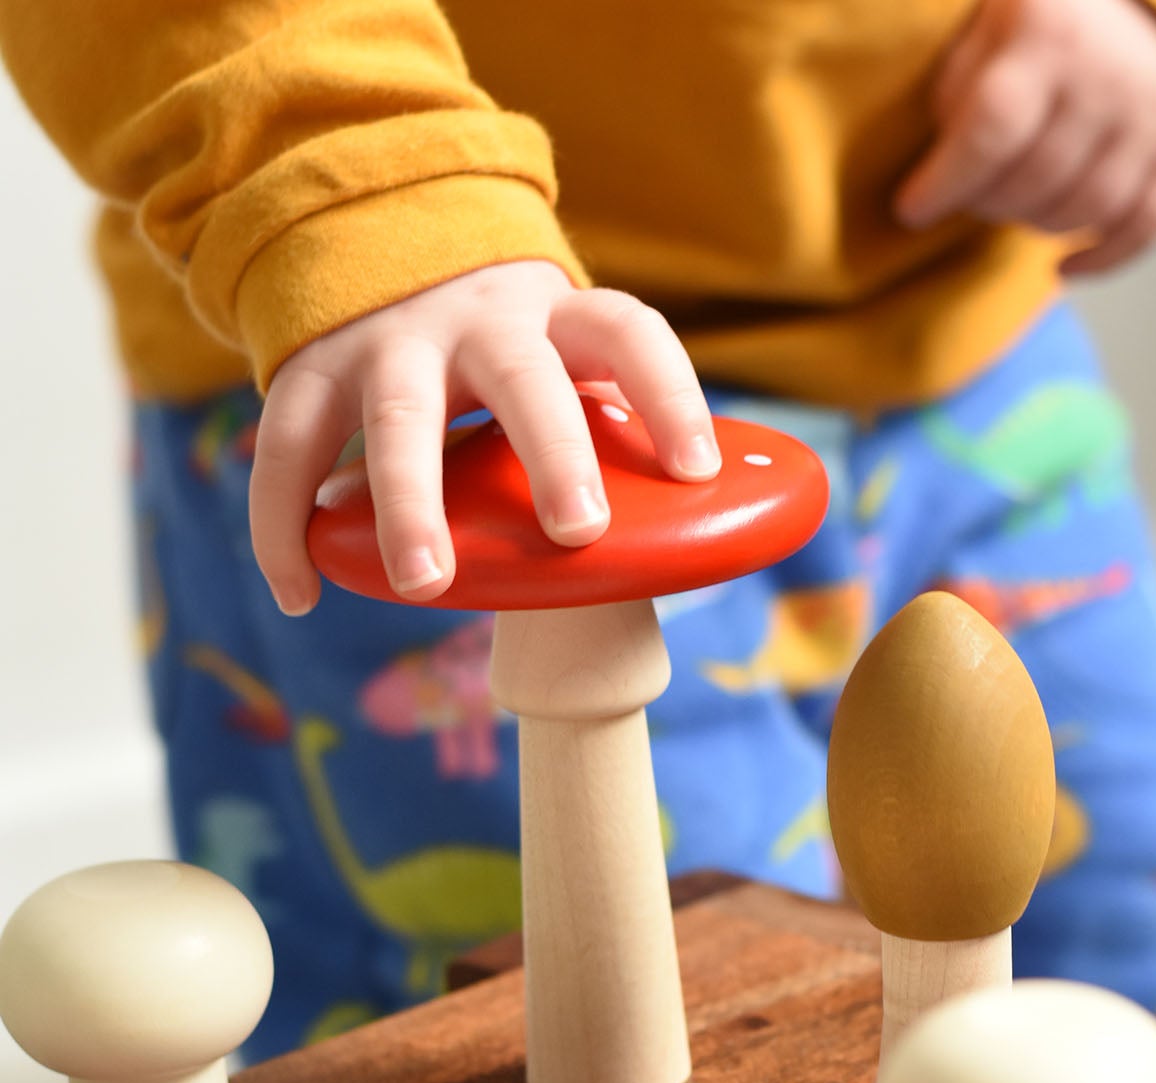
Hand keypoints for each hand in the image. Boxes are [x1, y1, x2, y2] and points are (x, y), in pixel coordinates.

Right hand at [250, 261, 719, 613]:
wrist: (375, 238)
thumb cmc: (502, 348)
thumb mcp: (554, 355)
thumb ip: (595, 426)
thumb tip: (668, 552)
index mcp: (555, 318)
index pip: (627, 335)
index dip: (668, 395)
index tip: (697, 468)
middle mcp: (477, 322)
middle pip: (522, 378)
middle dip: (553, 449)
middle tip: (578, 529)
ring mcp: (389, 342)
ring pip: (398, 416)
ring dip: (411, 499)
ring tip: (425, 583)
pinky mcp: (311, 370)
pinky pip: (287, 449)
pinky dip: (282, 526)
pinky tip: (299, 595)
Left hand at [896, 0, 1155, 274]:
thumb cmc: (1042, 22)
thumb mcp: (985, 32)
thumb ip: (957, 98)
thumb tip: (943, 184)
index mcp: (1050, 32)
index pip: (990, 132)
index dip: (945, 184)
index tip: (912, 211)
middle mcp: (1110, 71)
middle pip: (1033, 181)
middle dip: (985, 204)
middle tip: (969, 196)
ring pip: (1082, 210)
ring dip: (1033, 225)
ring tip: (1013, 205)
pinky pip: (1147, 224)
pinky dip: (1102, 258)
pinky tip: (1063, 266)